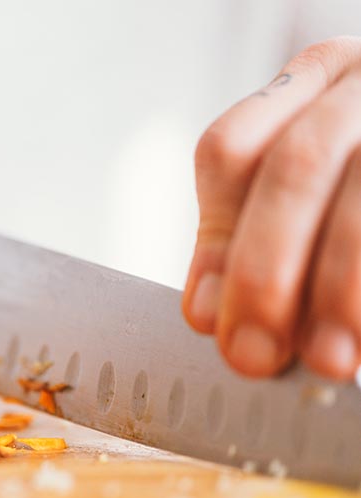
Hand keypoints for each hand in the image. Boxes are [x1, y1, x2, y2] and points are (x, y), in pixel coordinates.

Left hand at [183, 36, 360, 379]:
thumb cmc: (350, 190)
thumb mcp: (304, 192)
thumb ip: (247, 239)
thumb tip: (207, 313)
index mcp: (310, 82)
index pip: (231, 150)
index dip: (219, 241)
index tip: (208, 321)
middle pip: (295, 167)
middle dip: (266, 271)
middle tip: (254, 356)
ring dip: (339, 288)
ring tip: (327, 359)